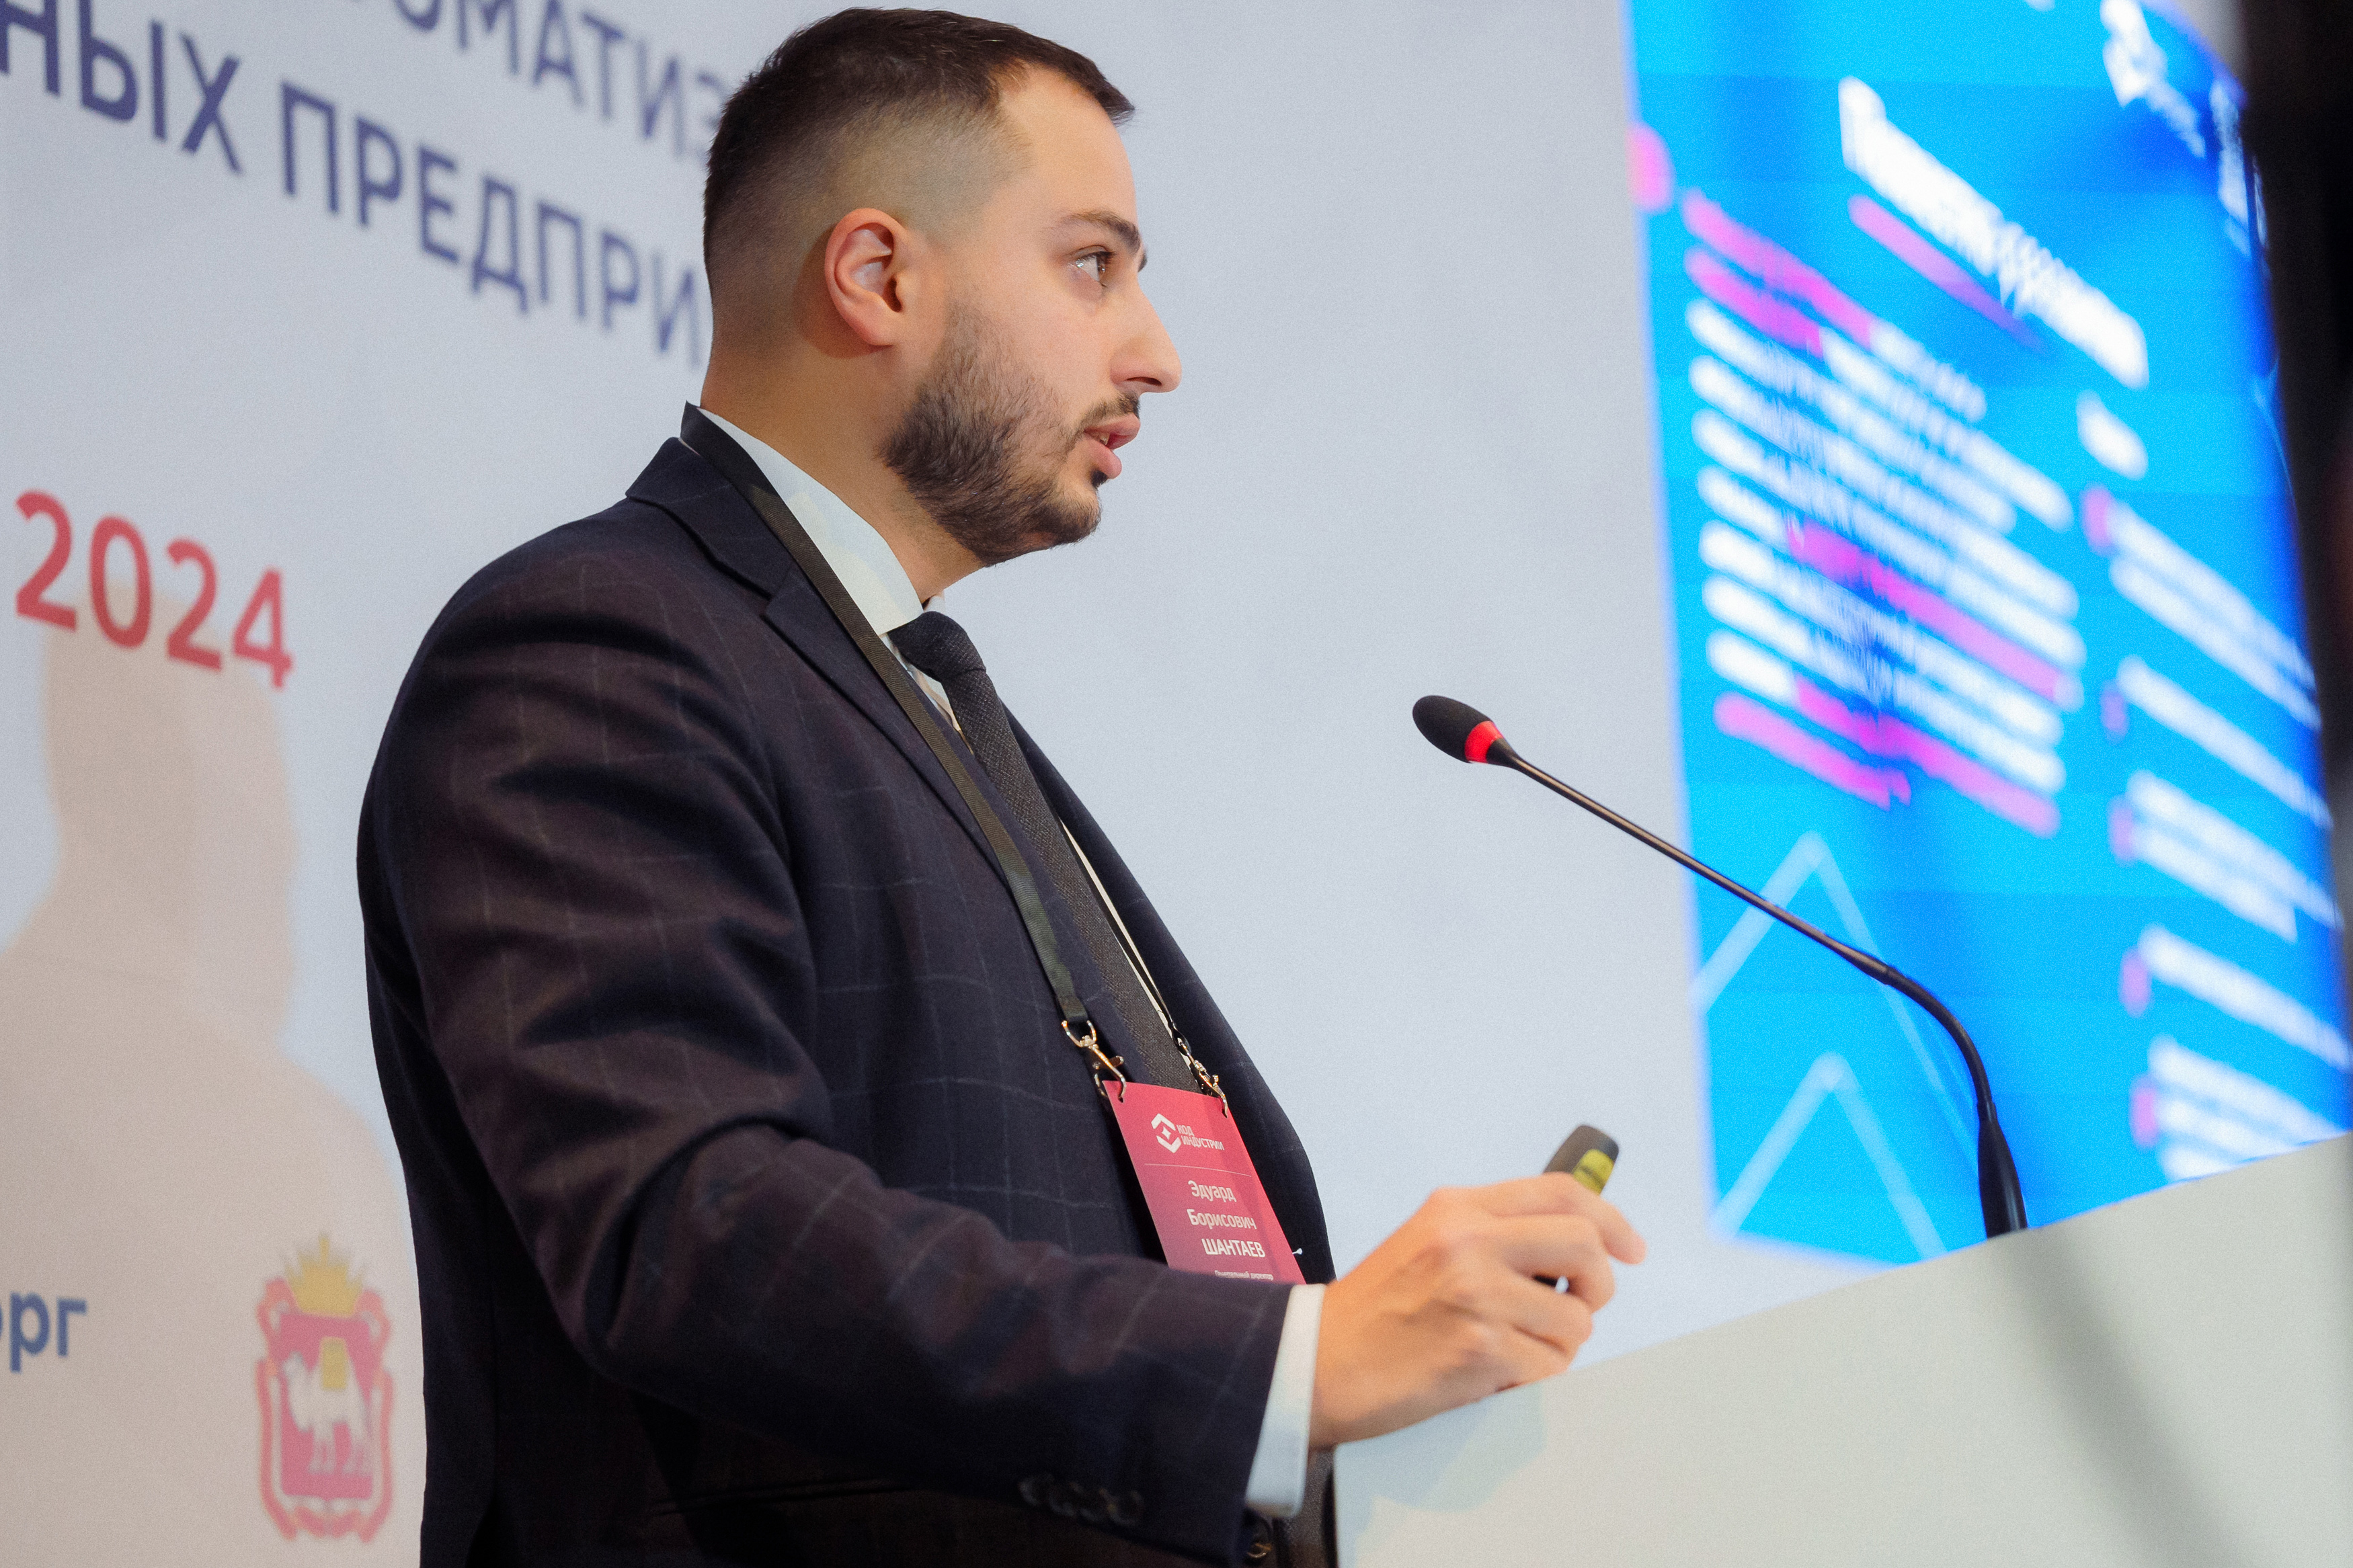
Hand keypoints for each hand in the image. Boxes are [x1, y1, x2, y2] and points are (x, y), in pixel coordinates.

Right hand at [1308, 1174, 1645, 1447]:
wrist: (1317, 1362)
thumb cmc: (1375, 1310)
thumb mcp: (1428, 1241)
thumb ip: (1493, 1233)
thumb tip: (1575, 1243)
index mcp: (1457, 1208)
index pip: (1561, 1193)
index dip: (1610, 1220)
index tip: (1631, 1248)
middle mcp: (1468, 1242)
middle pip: (1584, 1246)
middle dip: (1598, 1284)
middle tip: (1579, 1305)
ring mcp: (1475, 1295)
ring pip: (1574, 1319)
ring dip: (1558, 1344)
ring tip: (1513, 1349)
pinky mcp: (1479, 1350)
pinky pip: (1549, 1366)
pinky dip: (1532, 1379)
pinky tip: (1492, 1374)